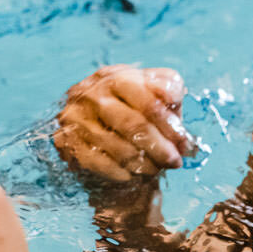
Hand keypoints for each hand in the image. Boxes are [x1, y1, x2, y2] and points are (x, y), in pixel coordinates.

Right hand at [53, 65, 193, 182]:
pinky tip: (133, 174)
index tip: (185, 144)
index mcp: (114, 77)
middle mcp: (90, 94)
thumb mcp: (152, 89)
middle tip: (175, 162)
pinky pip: (99, 163)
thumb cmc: (133, 105)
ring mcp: (75, 118)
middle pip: (133, 126)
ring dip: (144, 164)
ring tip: (156, 169)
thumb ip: (167, 86)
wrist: (96, 121)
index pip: (148, 102)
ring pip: (118, 148)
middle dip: (160, 148)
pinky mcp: (66, 141)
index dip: (170, 126)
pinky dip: (121, 172)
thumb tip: (170, 95)